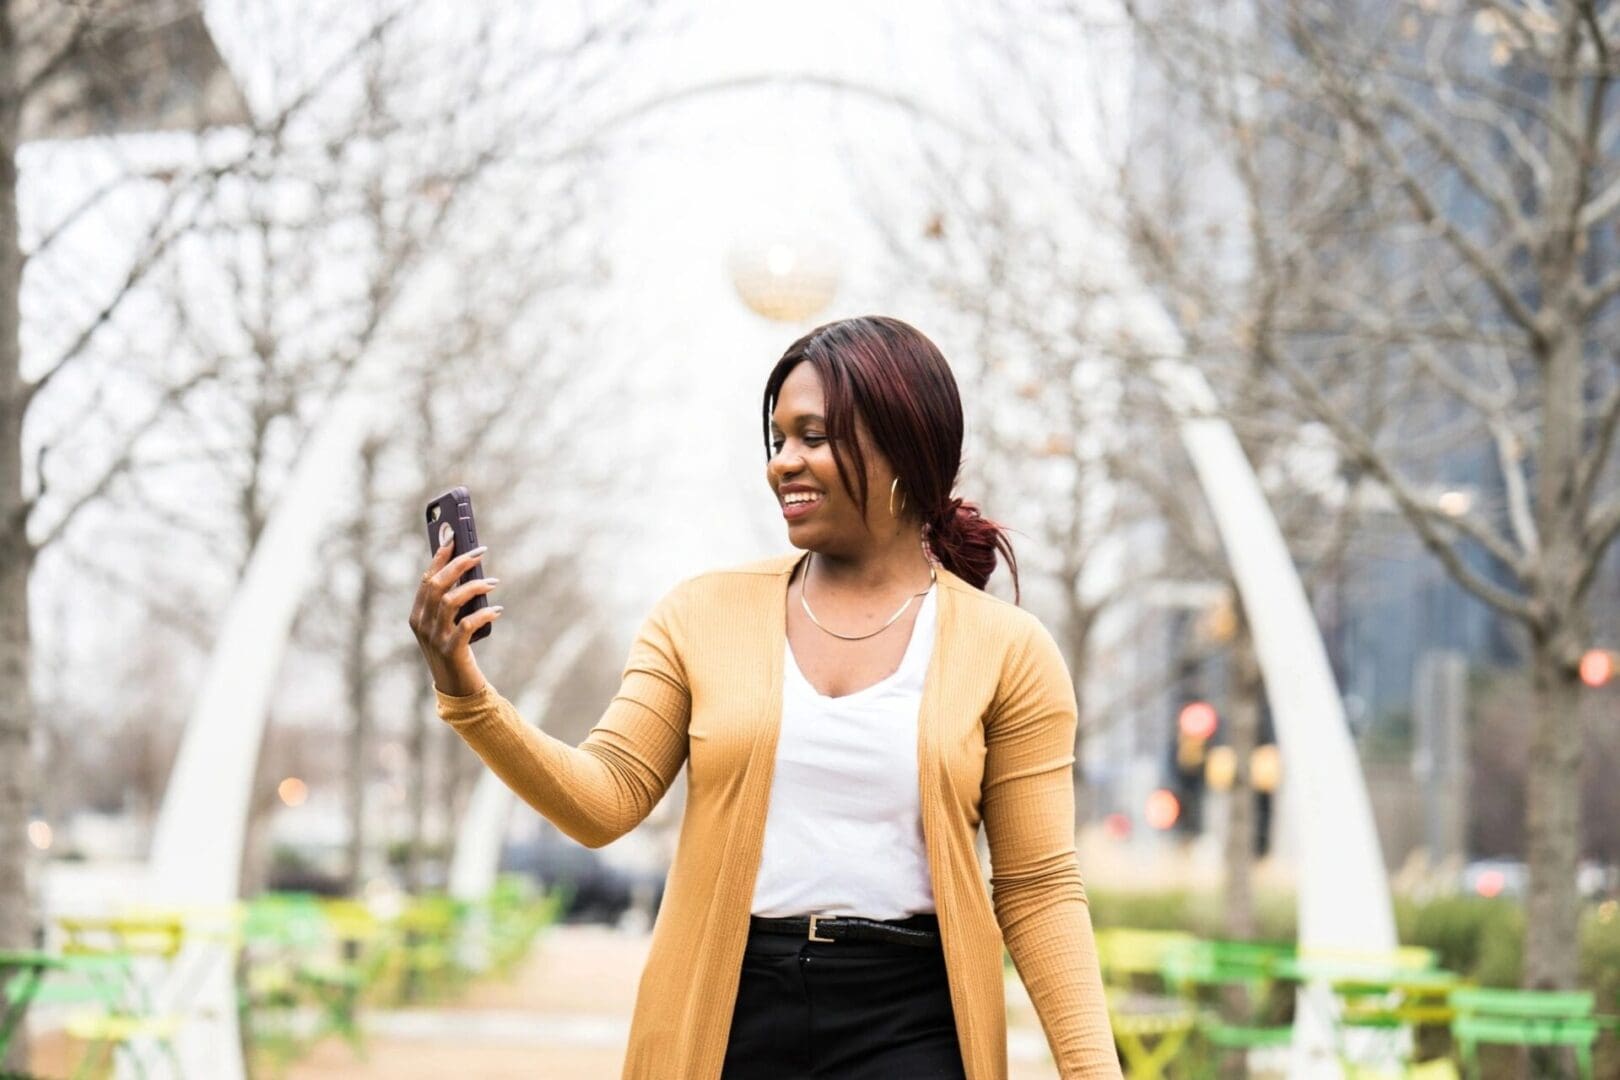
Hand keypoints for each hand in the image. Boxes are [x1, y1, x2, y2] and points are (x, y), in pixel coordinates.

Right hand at [409, 536, 502, 695]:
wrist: (456, 687)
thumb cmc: (456, 649)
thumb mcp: (448, 623)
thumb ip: (453, 601)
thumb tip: (472, 570)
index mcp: (417, 615)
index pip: (427, 579)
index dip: (440, 556)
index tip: (454, 537)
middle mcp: (421, 624)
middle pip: (437, 585)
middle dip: (459, 564)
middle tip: (481, 552)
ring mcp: (434, 638)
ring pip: (449, 601)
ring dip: (473, 587)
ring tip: (494, 582)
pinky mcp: (450, 651)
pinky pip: (466, 625)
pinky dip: (483, 614)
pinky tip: (497, 609)